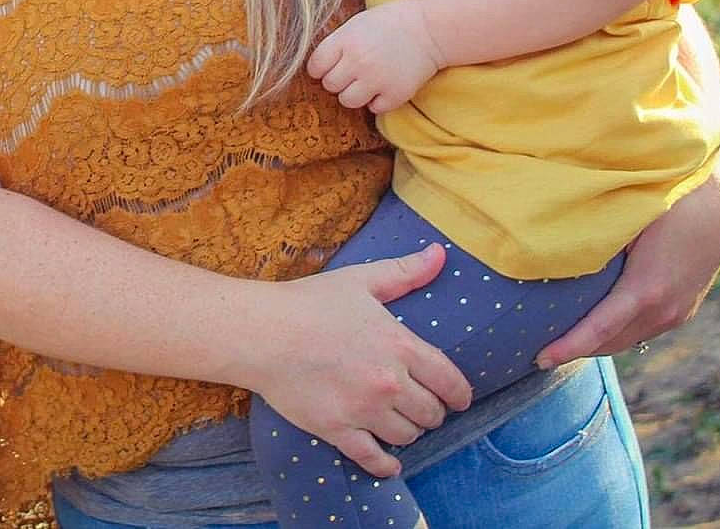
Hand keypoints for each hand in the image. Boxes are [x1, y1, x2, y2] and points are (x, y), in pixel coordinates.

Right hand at [247, 245, 472, 478]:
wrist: (260, 333)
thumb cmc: (308, 303)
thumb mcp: (360, 280)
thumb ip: (405, 272)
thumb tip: (439, 254)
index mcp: (400, 346)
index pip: (449, 381)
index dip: (459, 394)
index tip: (459, 400)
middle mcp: (389, 383)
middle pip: (431, 413)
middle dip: (431, 411)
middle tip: (423, 408)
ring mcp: (364, 410)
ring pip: (406, 435)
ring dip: (408, 432)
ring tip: (401, 424)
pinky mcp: (338, 430)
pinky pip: (373, 459)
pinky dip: (386, 464)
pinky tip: (390, 463)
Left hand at [306, 0, 442, 113]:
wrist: (431, 29)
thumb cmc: (392, 22)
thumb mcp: (357, 24)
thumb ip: (338, 44)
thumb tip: (318, 66)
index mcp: (345, 40)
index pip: (315, 66)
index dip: (321, 68)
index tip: (330, 66)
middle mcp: (358, 62)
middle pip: (330, 85)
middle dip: (338, 80)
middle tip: (353, 71)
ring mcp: (377, 80)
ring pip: (347, 101)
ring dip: (354, 94)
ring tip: (367, 81)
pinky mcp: (395, 94)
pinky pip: (374, 108)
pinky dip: (378, 101)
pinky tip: (385, 85)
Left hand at [536, 146, 719, 366]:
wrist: (717, 196)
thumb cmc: (662, 199)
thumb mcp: (623, 222)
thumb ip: (591, 245)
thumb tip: (546, 254)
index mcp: (646, 291)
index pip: (598, 331)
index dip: (568, 347)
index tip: (539, 358)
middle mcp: (666, 310)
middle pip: (610, 342)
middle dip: (576, 349)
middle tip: (538, 349)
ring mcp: (679, 311)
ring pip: (628, 338)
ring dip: (597, 343)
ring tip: (561, 340)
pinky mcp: (685, 306)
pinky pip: (644, 327)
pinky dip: (617, 331)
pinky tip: (596, 324)